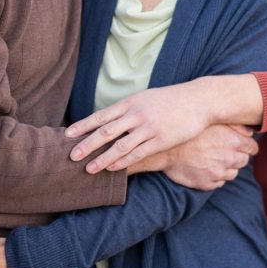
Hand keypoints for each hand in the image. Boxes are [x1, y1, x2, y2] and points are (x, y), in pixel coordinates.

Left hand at [67, 81, 214, 174]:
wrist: (198, 101)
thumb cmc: (170, 100)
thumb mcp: (146, 98)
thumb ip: (128, 108)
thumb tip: (108, 118)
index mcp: (130, 102)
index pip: (101, 115)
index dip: (83, 126)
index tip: (67, 135)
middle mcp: (137, 114)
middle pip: (106, 131)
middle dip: (87, 145)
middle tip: (71, 156)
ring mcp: (149, 127)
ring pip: (120, 145)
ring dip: (102, 158)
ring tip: (89, 169)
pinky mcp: (162, 139)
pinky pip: (139, 153)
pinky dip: (124, 162)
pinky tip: (113, 169)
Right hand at [159, 124, 257, 189]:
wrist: (164, 148)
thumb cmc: (189, 131)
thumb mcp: (214, 121)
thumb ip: (236, 126)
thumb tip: (250, 133)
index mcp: (234, 142)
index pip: (253, 148)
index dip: (248, 147)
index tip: (243, 146)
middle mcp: (229, 159)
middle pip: (243, 161)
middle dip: (237, 157)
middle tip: (225, 151)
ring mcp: (218, 173)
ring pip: (232, 173)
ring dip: (226, 167)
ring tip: (213, 159)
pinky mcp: (207, 184)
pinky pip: (218, 183)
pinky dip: (215, 177)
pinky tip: (205, 168)